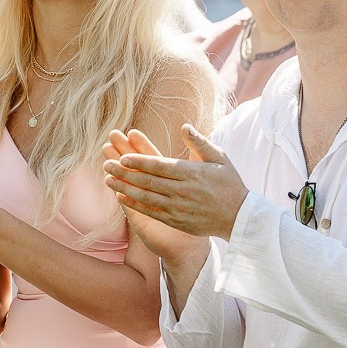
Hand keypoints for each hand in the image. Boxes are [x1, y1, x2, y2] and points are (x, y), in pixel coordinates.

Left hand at [104, 125, 247, 239]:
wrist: (239, 218)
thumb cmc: (230, 184)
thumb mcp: (220, 158)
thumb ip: (200, 143)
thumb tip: (184, 127)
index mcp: (192, 173)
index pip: (160, 166)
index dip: (140, 161)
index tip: (123, 156)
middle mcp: (182, 191)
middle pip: (148, 181)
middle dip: (125, 172)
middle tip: (107, 163)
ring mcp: (178, 208)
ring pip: (146, 197)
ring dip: (125, 188)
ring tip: (108, 179)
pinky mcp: (176, 221)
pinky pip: (151, 212)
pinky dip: (135, 205)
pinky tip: (121, 197)